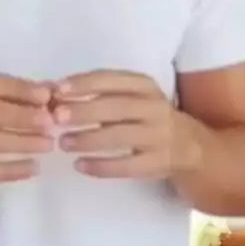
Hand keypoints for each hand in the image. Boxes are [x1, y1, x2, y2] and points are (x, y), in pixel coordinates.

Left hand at [52, 70, 201, 178]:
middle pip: (116, 107)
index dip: (84, 83)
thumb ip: (100, 93)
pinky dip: (101, 166)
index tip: (57, 90)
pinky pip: (127, 165)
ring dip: (88, 139)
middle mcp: (155, 107)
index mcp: (146, 85)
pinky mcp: (158, 162)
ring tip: (63, 143)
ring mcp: (159, 135)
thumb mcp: (133, 96)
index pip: (113, 79)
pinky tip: (80, 165)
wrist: (191, 146)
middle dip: (84, 111)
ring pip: (120, 136)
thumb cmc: (148, 116)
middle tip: (56, 117)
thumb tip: (54, 92)